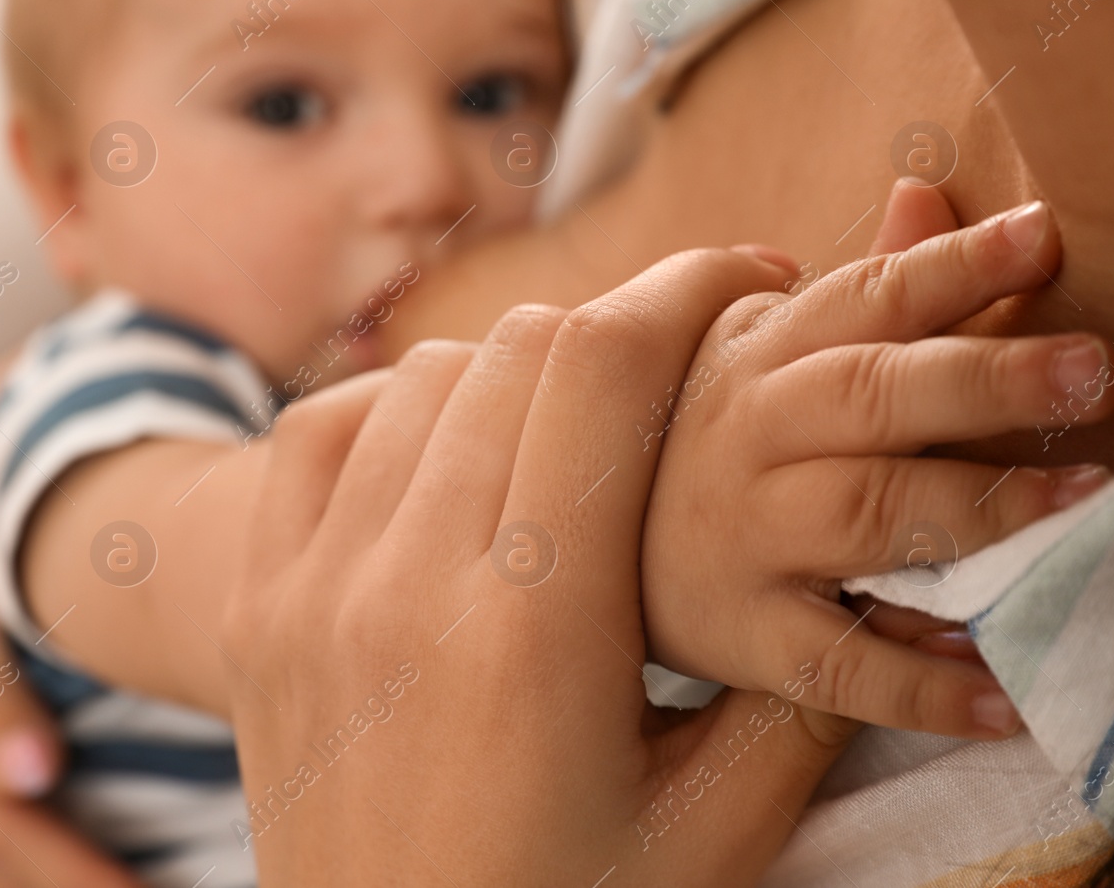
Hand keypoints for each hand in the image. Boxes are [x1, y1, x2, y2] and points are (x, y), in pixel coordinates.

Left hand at [222, 249, 860, 885]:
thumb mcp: (709, 836)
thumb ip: (792, 697)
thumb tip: (857, 584)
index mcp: (536, 629)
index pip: (606, 370)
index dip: (687, 291)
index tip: (744, 281)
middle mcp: (407, 585)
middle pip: (521, 349)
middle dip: (620, 331)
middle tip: (673, 375)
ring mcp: (310, 590)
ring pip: (418, 378)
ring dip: (510, 374)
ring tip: (564, 433)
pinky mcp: (256, 608)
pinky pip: (311, 434)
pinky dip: (387, 411)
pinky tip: (438, 460)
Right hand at [642, 187, 1113, 739]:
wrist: (582, 550)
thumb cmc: (695, 440)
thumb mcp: (754, 352)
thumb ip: (856, 288)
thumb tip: (925, 192)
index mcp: (760, 357)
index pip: (863, 300)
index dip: (951, 267)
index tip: (1041, 239)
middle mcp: (748, 438)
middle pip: (869, 397)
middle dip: (980, 378)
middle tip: (1089, 369)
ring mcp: (745, 538)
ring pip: (864, 515)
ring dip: (976, 509)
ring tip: (1081, 501)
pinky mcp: (747, 636)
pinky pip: (840, 664)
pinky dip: (922, 682)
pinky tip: (1002, 694)